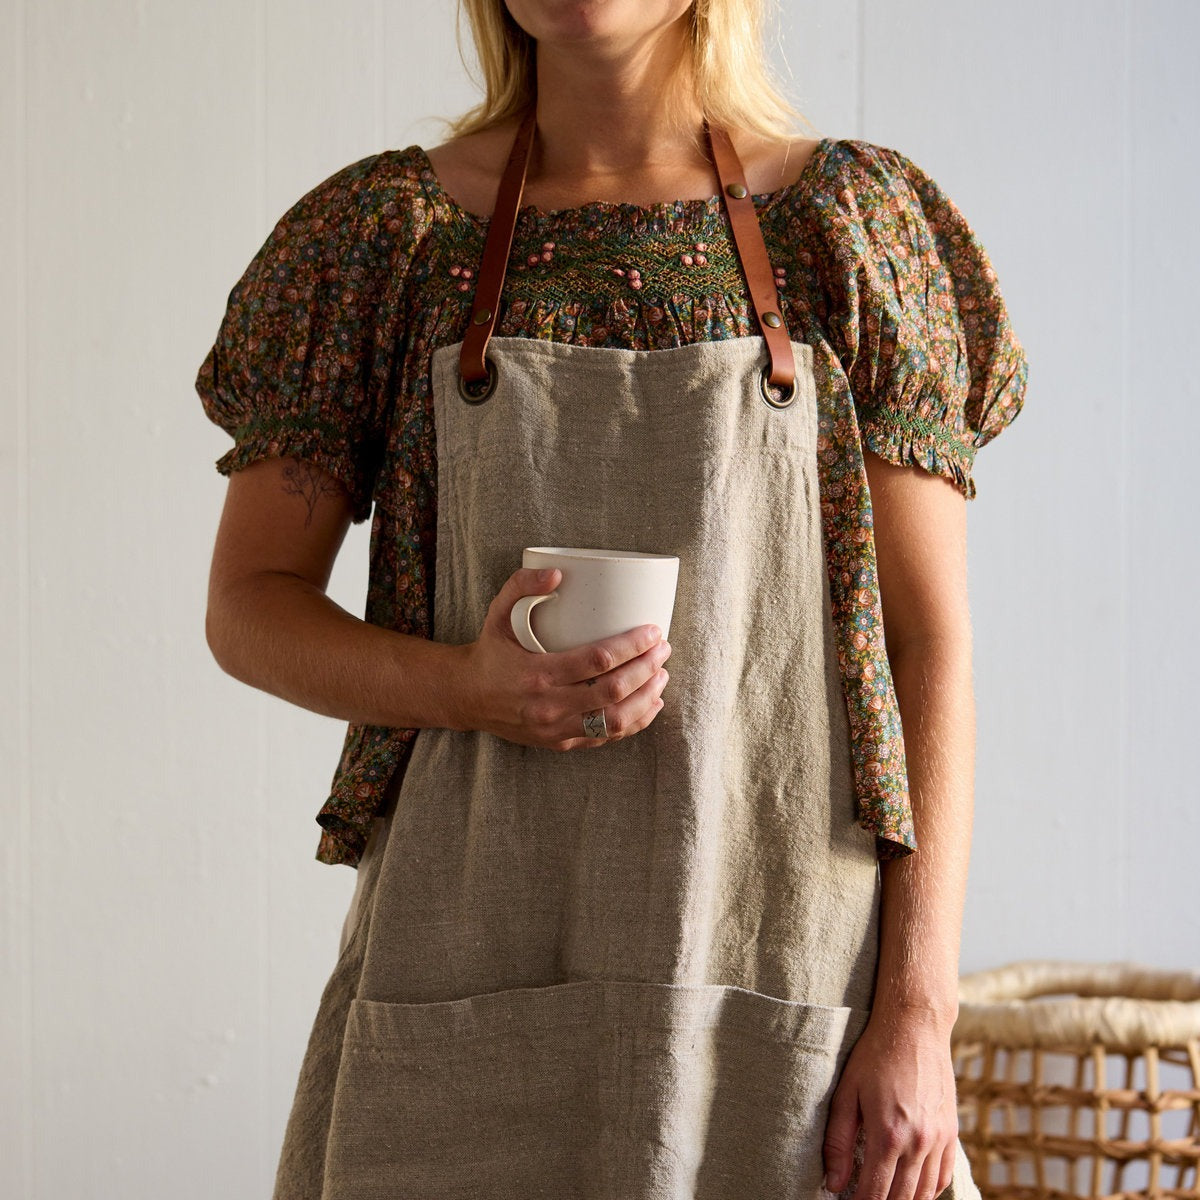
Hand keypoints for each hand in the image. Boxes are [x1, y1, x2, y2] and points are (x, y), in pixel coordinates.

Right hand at [450, 567, 671, 749]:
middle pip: (613, 691)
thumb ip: (522, 585)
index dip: (632, 646)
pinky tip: (650, 702)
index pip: (598, 661)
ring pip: (615, 721)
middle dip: (647, 668)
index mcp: (537, 674)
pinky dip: (635, 722)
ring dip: (646, 697)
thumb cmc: (490, 650)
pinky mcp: (561, 743)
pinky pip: (606, 738)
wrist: (466, 697)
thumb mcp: (497, 612)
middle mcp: (548, 707)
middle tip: (663, 649)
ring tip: (662, 674)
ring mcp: (556, 729)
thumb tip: (558, 572)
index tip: (653, 631)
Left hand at [823, 1007, 959, 1199]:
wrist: (914, 1027)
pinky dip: (928, 1192)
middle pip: (901, 1199)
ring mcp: (939, 1139)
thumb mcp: (846, 1093)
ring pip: (924, 1194)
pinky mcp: (951, 1132)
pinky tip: (912, 1190)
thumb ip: (838, 1142)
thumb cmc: (874, 1056)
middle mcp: (918, 1142)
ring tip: (885, 1196)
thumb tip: (833, 1183)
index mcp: (888, 1134)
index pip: (874, 1193)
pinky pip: (943, 1177)